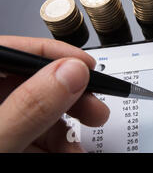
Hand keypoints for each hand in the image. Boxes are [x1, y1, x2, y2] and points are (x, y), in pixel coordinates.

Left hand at [0, 36, 109, 151]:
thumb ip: (31, 106)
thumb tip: (72, 71)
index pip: (15, 50)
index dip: (54, 53)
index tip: (86, 65)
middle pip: (38, 80)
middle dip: (74, 94)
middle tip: (94, 106)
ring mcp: (6, 121)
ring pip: (47, 110)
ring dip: (73, 126)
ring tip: (80, 145)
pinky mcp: (17, 142)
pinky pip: (46, 134)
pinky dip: (65, 142)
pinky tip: (71, 151)